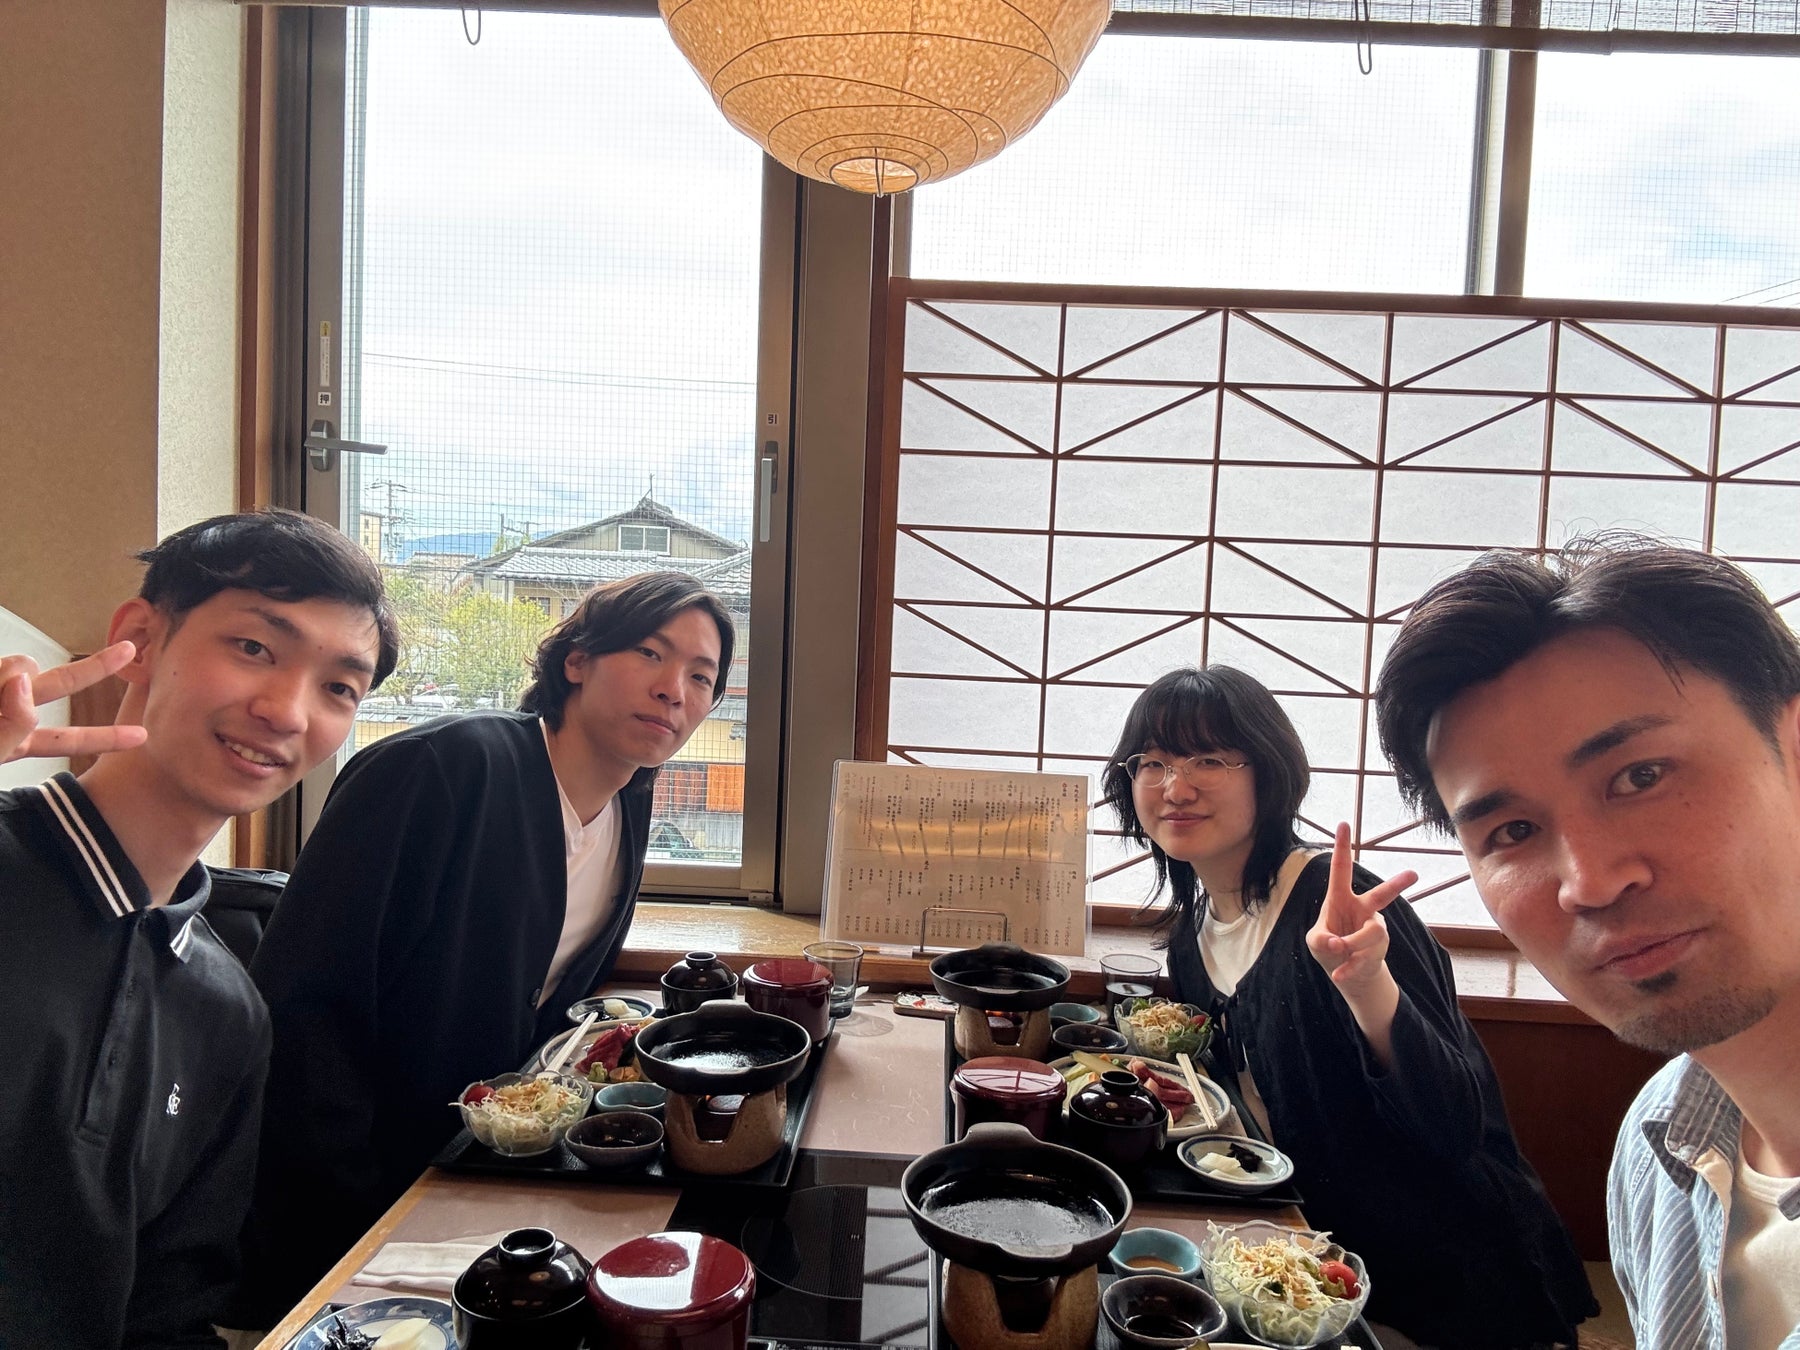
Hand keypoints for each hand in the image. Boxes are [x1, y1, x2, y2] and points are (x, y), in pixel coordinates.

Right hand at [0, 643, 147, 764]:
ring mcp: (1, 687)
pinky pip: (7, 664)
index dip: (106, 738)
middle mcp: (11, 711)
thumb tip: (23, 684)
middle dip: (97, 667)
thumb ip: (11, 726)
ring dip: (8, 676)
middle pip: (62, 683)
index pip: (68, 740)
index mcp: (16, 741)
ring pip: (25, 666)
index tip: (142, 736)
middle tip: (128, 649)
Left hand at [1305, 822, 1418, 997]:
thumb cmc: (1329, 947)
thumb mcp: (1315, 942)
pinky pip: (1365, 956)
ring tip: (1339, 955)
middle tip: (1413, 875)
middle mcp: (1362, 909)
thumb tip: (1337, 943)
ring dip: (1351, 946)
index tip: (1343, 823)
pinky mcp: (1379, 947)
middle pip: (1380, 896)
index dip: (1342, 847)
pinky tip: (1339, 975)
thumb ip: (1321, 940)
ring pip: (1370, 934)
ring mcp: (1374, 928)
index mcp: (1340, 899)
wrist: (1348, 973)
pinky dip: (1348, 968)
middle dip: (1396, 886)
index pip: (1340, 869)